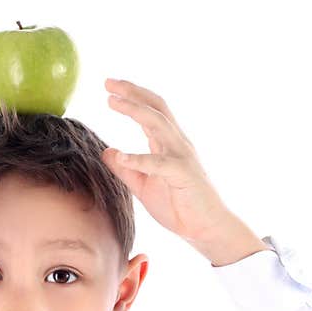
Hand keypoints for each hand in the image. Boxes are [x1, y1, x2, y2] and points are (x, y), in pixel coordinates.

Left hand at [100, 78, 234, 244]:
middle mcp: (177, 144)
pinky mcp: (183, 175)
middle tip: (107, 82)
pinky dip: (139, 159)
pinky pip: (159, 164)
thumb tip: (106, 152)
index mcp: (167, 144)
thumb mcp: (143, 186)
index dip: (131, 96)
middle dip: (132, 92)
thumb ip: (125, 169)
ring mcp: (182, 157)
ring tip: (112, 101)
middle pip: (155, 108)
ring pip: (159, 124)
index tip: (109, 87)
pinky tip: (122, 156)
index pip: (151, 111)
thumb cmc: (178, 206)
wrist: (205, 228)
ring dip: (134, 110)